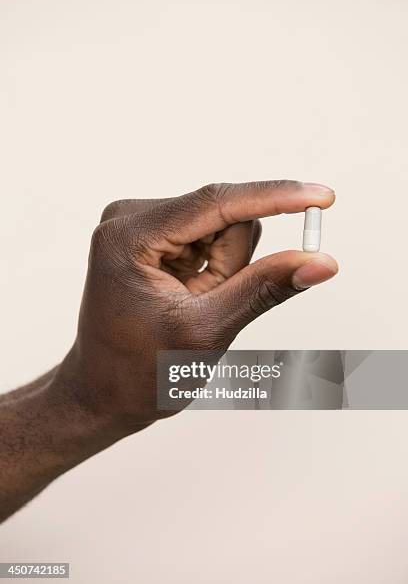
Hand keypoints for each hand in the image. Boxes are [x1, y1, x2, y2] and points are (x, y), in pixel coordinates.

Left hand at [59, 181, 336, 430]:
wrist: (103, 391)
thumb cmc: (140, 373)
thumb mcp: (207, 331)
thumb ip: (264, 289)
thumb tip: (321, 261)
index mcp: (130, 237)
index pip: (216, 202)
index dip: (276, 198)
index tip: (323, 197)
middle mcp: (130, 218)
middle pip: (223, 215)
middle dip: (234, 262)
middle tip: (209, 302)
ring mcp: (139, 224)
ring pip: (222, 226)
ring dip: (225, 268)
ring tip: (195, 302)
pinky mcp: (152, 234)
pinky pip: (209, 235)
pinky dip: (214, 268)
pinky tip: (187, 294)